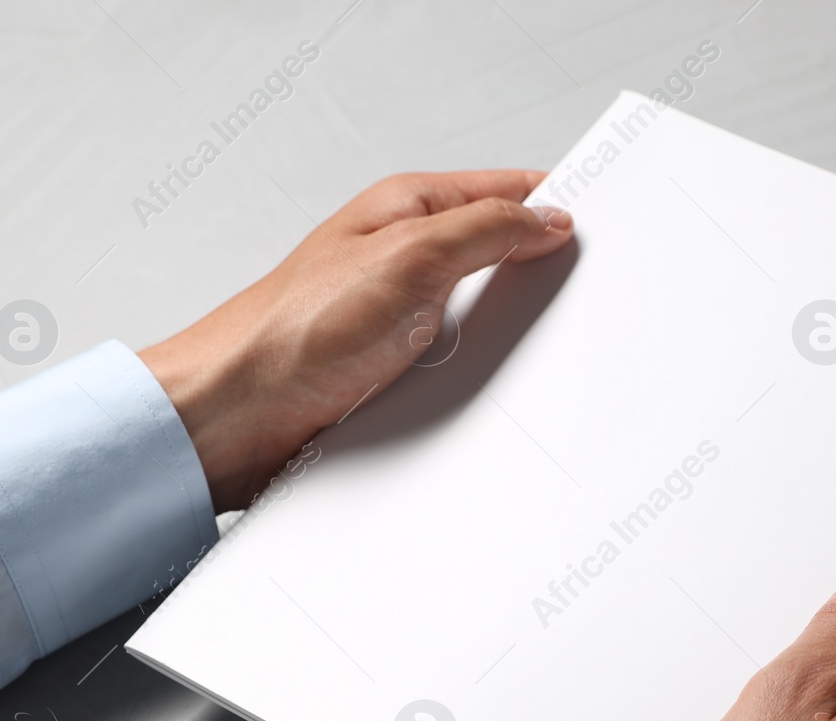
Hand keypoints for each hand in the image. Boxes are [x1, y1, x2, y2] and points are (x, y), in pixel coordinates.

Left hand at [139, 170, 573, 511]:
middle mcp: (403, 259)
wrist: (235, 415)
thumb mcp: (409, 258)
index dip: (554, 203)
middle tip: (580, 296)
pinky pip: (459, 367)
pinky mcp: (394, 371)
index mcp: (406, 211)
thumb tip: (546, 218)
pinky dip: (481, 379)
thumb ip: (485, 230)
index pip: (504, 191)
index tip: (599, 228)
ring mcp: (400, 317)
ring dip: (507, 338)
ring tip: (533, 349)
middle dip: (539, 276)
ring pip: (483, 317)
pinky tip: (491, 390)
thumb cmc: (292, 331)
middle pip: (499, 255)